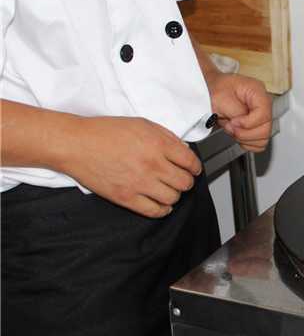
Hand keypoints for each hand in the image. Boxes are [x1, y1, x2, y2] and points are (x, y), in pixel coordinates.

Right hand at [58, 116, 201, 217]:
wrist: (76, 144)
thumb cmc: (105, 132)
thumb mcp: (142, 124)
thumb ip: (166, 136)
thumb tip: (183, 149)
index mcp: (158, 144)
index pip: (191, 162)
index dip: (195, 167)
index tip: (193, 169)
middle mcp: (152, 164)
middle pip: (185, 182)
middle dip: (186, 181)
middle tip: (180, 178)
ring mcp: (140, 183)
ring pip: (173, 198)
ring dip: (174, 195)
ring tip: (168, 189)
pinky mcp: (126, 198)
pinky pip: (154, 211)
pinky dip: (162, 210)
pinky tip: (161, 204)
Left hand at [206, 73, 271, 152]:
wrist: (209, 93)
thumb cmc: (214, 90)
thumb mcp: (221, 98)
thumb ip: (236, 111)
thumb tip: (244, 124)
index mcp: (258, 91)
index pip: (264, 115)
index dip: (248, 123)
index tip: (233, 122)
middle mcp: (263, 104)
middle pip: (265, 129)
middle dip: (245, 133)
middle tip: (231, 126)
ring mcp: (261, 116)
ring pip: (263, 138)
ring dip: (244, 138)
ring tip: (232, 128)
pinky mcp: (257, 126)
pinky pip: (259, 143)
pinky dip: (247, 142)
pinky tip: (237, 133)